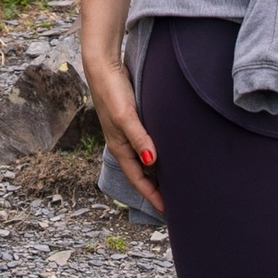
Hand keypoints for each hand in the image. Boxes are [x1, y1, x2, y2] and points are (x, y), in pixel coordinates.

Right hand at [86, 50, 162, 216]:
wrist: (103, 66)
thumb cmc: (112, 91)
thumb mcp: (125, 116)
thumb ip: (139, 139)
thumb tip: (152, 163)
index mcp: (120, 147)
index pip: (138, 179)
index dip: (151, 196)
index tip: (166, 211)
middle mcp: (123, 144)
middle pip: (141, 174)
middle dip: (154, 190)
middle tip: (174, 202)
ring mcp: (128, 133)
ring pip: (144, 161)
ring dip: (156, 174)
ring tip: (173, 184)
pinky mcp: (133, 122)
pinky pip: (146, 146)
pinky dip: (155, 156)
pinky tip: (166, 155)